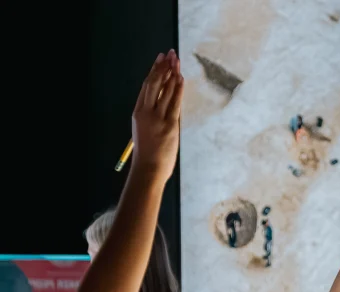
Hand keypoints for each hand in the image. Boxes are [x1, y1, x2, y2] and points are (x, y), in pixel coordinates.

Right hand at [132, 50, 182, 181]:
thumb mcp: (147, 132)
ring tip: (176, 61)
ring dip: (172, 74)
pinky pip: (174, 103)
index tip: (159, 60)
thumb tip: (168, 108)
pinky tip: (180, 78)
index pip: (147, 87)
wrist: (148, 169)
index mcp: (138, 113)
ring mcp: (157, 118)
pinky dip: (177, 89)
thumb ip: (155, 119)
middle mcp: (146, 112)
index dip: (154, 72)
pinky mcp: (169, 125)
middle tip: (169, 54)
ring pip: (165, 90)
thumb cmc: (148, 154)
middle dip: (162, 67)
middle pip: (155, 84)